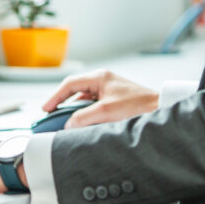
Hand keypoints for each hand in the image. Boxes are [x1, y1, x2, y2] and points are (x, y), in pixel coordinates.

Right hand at [42, 70, 157, 128]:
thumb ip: (83, 117)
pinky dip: (86, 116)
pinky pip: (93, 107)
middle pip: (75, 92)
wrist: (159, 109)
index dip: (55, 97)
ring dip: (75, 112)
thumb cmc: (138, 105)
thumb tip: (68, 125)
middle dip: (63, 105)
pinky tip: (83, 126)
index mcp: (99, 77)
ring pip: (84, 101)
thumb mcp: (107, 112)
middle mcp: (103, 81)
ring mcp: (108, 91)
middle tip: (52, 118)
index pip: (69, 84)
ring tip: (66, 125)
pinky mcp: (114, 101)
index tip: (46, 109)